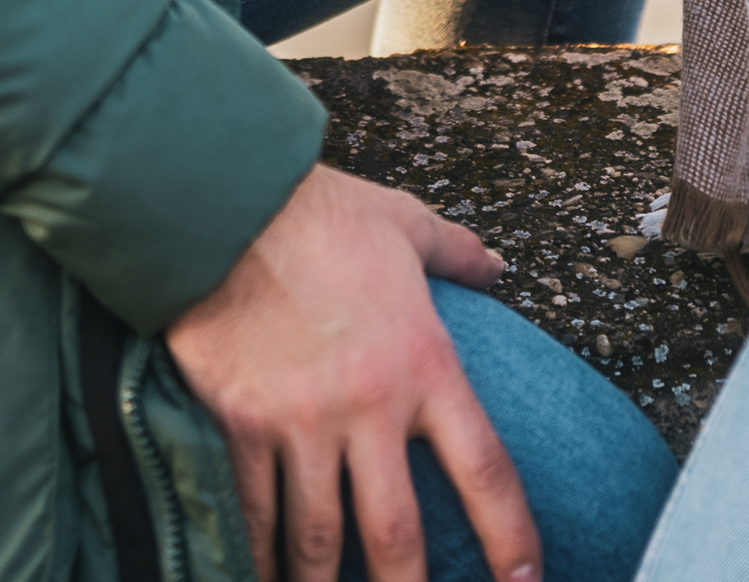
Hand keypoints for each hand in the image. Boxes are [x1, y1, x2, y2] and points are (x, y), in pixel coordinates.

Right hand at [162, 163, 537, 581]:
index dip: (510, 537)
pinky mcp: (240, 425)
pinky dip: (257, 556)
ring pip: (318, 540)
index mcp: (425, 363)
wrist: (224, 203)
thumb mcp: (404, 222)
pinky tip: (263, 577)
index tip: (524, 581)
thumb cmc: (317, 212)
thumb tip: (496, 266)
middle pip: (397, 536)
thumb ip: (457, 252)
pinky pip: (252, 513)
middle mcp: (369, 407)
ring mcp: (301, 423)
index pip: (485, 469)